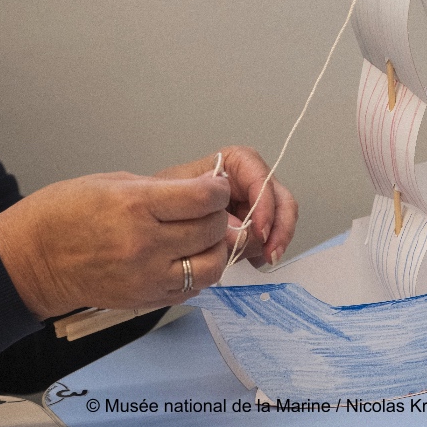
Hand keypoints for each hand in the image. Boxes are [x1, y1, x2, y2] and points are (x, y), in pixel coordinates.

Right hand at [0, 172, 230, 319]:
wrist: (28, 261)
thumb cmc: (63, 214)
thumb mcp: (112, 183)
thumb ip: (163, 188)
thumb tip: (205, 187)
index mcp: (135, 206)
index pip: (204, 199)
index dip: (217, 190)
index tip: (213, 188)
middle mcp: (145, 244)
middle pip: (212, 231)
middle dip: (217, 216)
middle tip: (205, 211)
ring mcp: (146, 276)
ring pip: (211, 266)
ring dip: (213, 250)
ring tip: (199, 239)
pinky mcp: (145, 299)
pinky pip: (192, 289)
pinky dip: (196, 273)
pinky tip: (182, 259)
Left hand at [155, 146, 297, 267]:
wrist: (146, 225)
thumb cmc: (155, 205)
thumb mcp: (177, 207)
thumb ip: (210, 221)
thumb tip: (241, 236)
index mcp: (229, 165)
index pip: (257, 173)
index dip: (264, 199)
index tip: (259, 228)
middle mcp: (244, 183)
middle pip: (277, 195)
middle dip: (279, 224)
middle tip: (270, 250)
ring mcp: (250, 205)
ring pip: (280, 216)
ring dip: (275, 239)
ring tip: (263, 258)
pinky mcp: (250, 226)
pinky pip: (269, 235)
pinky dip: (265, 248)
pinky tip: (256, 260)